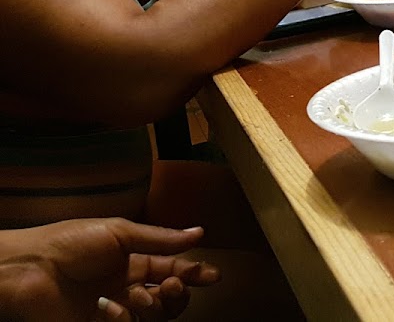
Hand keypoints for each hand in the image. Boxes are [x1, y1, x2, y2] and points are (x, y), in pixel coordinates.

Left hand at [0, 218, 217, 321]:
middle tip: (175, 285)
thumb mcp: (119, 232)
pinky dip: (123, 320)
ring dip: (153, 307)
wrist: (29, 269)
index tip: (212, 276)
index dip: (193, 272)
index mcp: (132, 260)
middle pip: (168, 298)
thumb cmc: (69, 243)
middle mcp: (126, 286)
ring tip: (138, 296)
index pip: (172, 268)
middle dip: (178, 293)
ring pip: (152, 318)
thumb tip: (200, 233)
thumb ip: (160, 238)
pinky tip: (108, 308)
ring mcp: (112, 310)